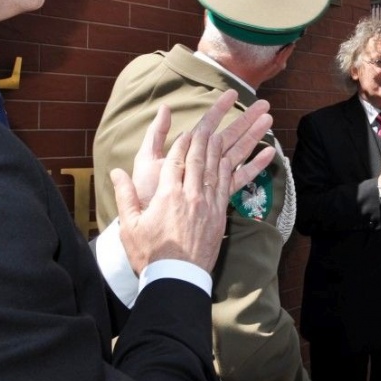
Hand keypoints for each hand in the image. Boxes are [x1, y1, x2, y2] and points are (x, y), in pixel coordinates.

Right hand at [114, 91, 274, 273]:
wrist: (176, 279)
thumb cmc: (149, 255)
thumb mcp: (130, 225)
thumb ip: (125, 195)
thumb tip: (116, 172)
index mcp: (168, 193)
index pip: (178, 158)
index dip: (185, 140)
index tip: (192, 126)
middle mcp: (192, 193)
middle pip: (205, 153)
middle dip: (217, 124)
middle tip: (231, 101)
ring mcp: (210, 202)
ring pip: (226, 162)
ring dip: (243, 136)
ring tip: (256, 117)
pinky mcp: (221, 213)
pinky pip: (238, 183)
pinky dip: (251, 165)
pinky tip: (265, 151)